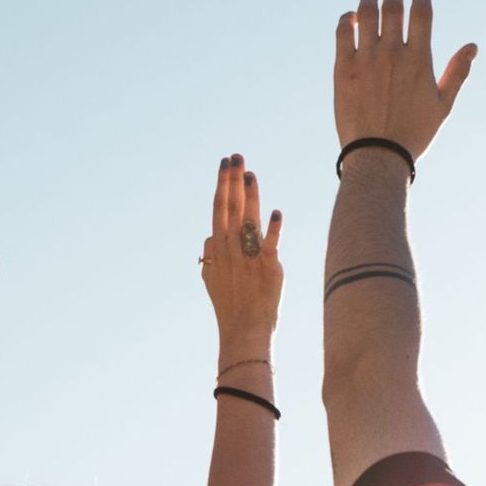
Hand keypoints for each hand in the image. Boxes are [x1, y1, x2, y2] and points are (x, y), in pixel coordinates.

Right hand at [201, 156, 282, 349]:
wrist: (243, 329)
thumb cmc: (229, 305)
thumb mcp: (211, 277)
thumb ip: (210, 254)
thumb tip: (209, 235)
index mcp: (218, 247)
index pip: (219, 208)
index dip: (222, 184)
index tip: (225, 164)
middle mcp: (231, 248)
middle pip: (230, 206)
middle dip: (232, 179)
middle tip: (236, 156)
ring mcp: (248, 256)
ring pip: (248, 218)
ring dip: (250, 194)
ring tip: (251, 173)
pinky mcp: (268, 267)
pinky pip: (270, 244)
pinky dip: (272, 228)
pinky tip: (276, 212)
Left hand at [334, 0, 476, 165]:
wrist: (377, 156)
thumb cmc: (414, 133)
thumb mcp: (443, 105)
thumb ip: (458, 72)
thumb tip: (472, 46)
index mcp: (419, 60)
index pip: (421, 13)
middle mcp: (392, 54)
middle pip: (392, 7)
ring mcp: (366, 59)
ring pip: (365, 14)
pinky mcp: (343, 68)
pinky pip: (342, 32)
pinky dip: (347, 19)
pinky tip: (352, 17)